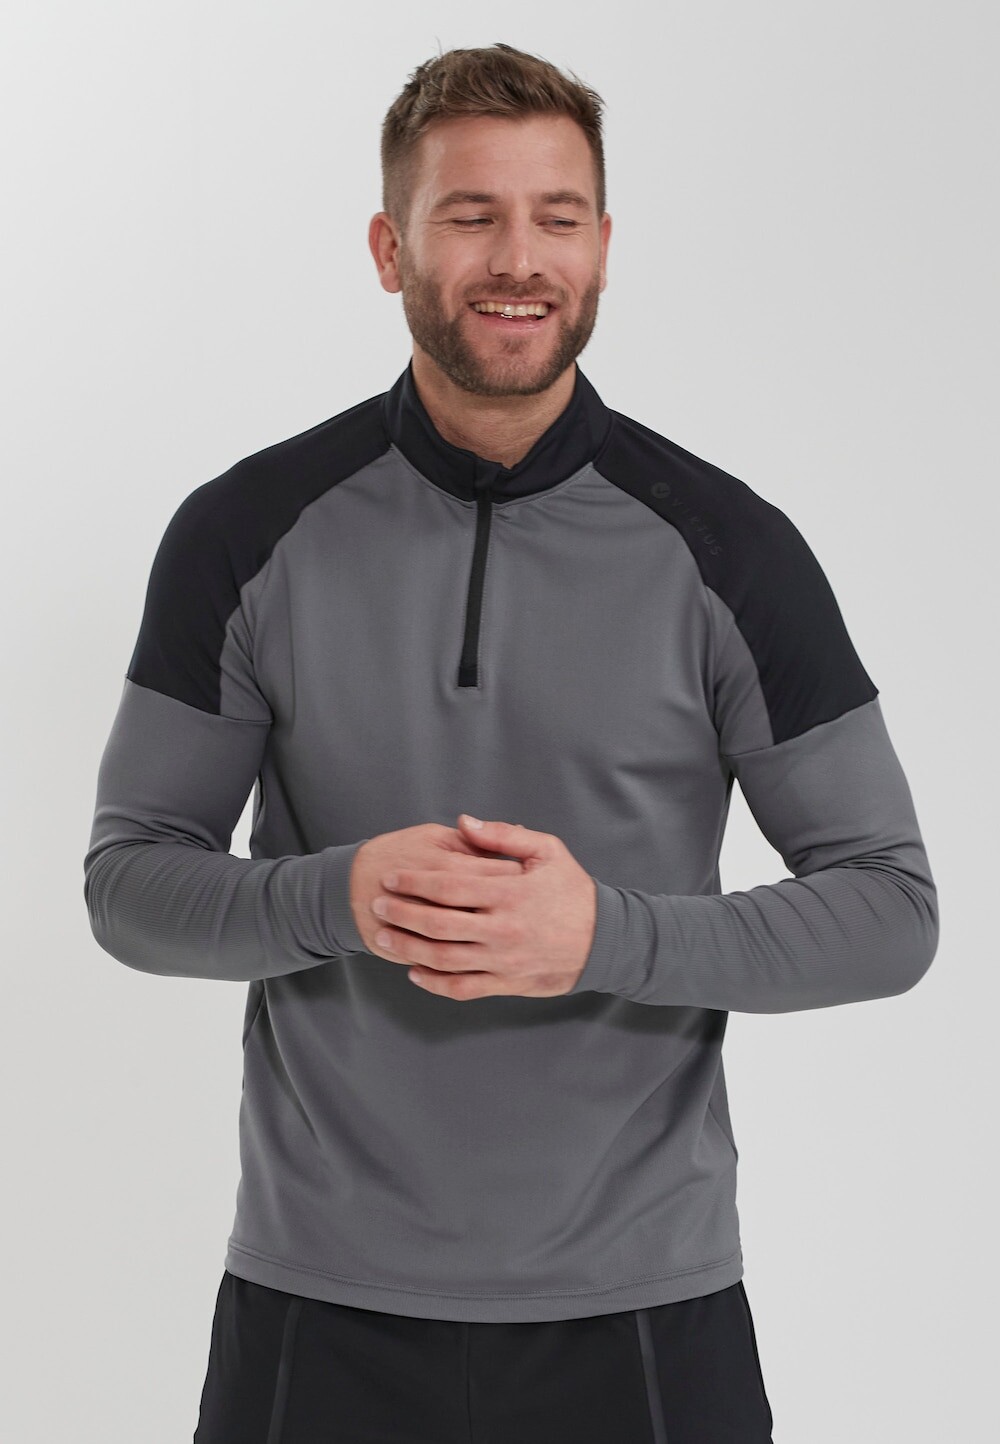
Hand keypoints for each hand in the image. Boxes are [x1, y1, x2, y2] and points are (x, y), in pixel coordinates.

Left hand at [368, 815, 596, 999]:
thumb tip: (464, 823)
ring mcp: (503, 960)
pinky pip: (462, 988)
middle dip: (401, 913)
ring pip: (444, 958)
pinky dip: (433, 983)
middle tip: (376, 904)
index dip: (414, 881)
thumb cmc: (573, 892)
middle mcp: (502, 929)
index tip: (391, 877)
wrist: (605, 941)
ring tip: (384, 936)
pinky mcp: (507, 983)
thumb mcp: (548, 852)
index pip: (449, 886)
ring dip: (408, 947)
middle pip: (438, 923)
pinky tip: (414, 972)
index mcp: (510, 892)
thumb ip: (504, 836)